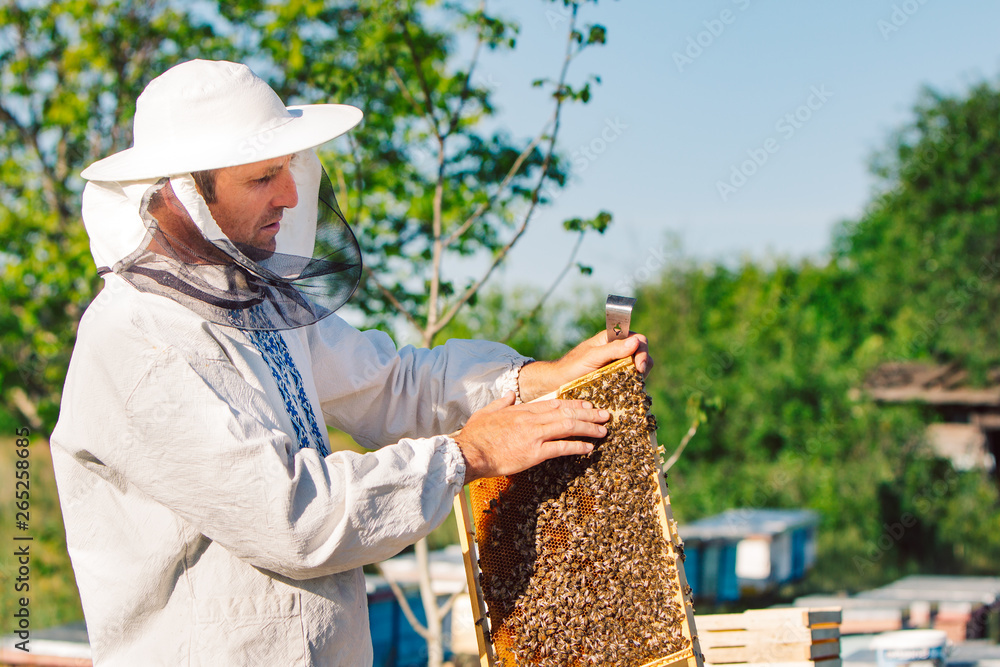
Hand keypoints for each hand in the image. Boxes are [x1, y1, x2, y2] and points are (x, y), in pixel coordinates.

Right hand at [454, 392, 609, 482]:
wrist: (469, 452)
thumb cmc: (475, 435)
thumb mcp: (486, 412)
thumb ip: (501, 402)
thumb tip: (509, 394)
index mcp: (522, 410)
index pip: (554, 403)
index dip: (573, 404)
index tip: (587, 405)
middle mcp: (531, 420)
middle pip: (566, 413)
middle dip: (588, 414)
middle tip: (605, 415)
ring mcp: (534, 435)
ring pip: (568, 427)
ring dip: (588, 428)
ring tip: (603, 430)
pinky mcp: (533, 453)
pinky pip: (561, 448)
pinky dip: (577, 447)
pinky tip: (589, 448)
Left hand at [517, 331, 652, 402]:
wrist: (558, 384)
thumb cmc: (572, 367)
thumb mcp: (593, 357)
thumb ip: (613, 349)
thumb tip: (636, 341)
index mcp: (613, 339)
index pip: (638, 339)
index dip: (642, 351)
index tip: (639, 367)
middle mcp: (618, 351)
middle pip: (642, 354)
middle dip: (644, 365)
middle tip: (638, 378)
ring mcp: (619, 366)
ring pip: (640, 369)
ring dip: (640, 377)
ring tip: (632, 387)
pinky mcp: (618, 381)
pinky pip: (632, 382)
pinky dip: (634, 387)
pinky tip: (629, 393)